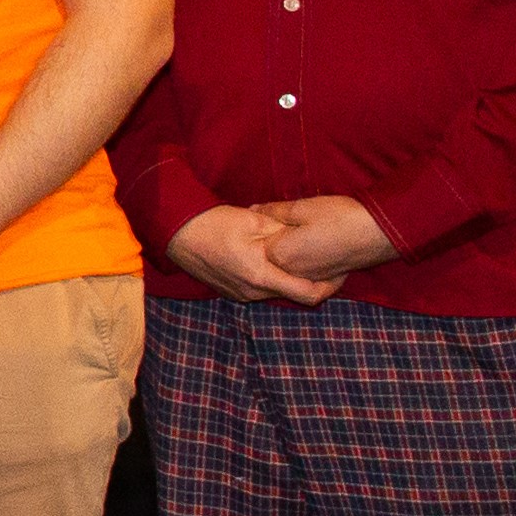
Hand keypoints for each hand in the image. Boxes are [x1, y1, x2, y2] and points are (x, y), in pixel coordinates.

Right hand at [168, 204, 329, 303]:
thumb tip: (310, 238)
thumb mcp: (254, 221)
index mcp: (261, 276)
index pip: (308, 294)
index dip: (330, 286)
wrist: (174, 232)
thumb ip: (285, 233)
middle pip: (293, 293)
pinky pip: (260, 289)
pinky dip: (271, 278)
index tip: (340, 271)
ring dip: (289, 277)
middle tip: (322, 259)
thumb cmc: (213, 224)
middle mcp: (252, 292)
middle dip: (310, 278)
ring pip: (277, 291)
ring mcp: (240, 294)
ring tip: (297, 257)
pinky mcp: (231, 292)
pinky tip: (271, 260)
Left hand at [252, 195, 395, 287]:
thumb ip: (274, 211)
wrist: (380, 233)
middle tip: (301, 223)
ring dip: (294, 250)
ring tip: (313, 231)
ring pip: (291, 264)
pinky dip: (309, 260)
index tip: (281, 215)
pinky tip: (319, 246)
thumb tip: (253, 209)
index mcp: (279, 254)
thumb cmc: (340, 217)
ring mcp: (310, 278)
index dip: (268, 225)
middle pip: (274, 255)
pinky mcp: (327, 279)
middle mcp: (291, 272)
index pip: (259, 241)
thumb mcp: (302, 207)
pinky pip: (308, 271)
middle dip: (279, 239)